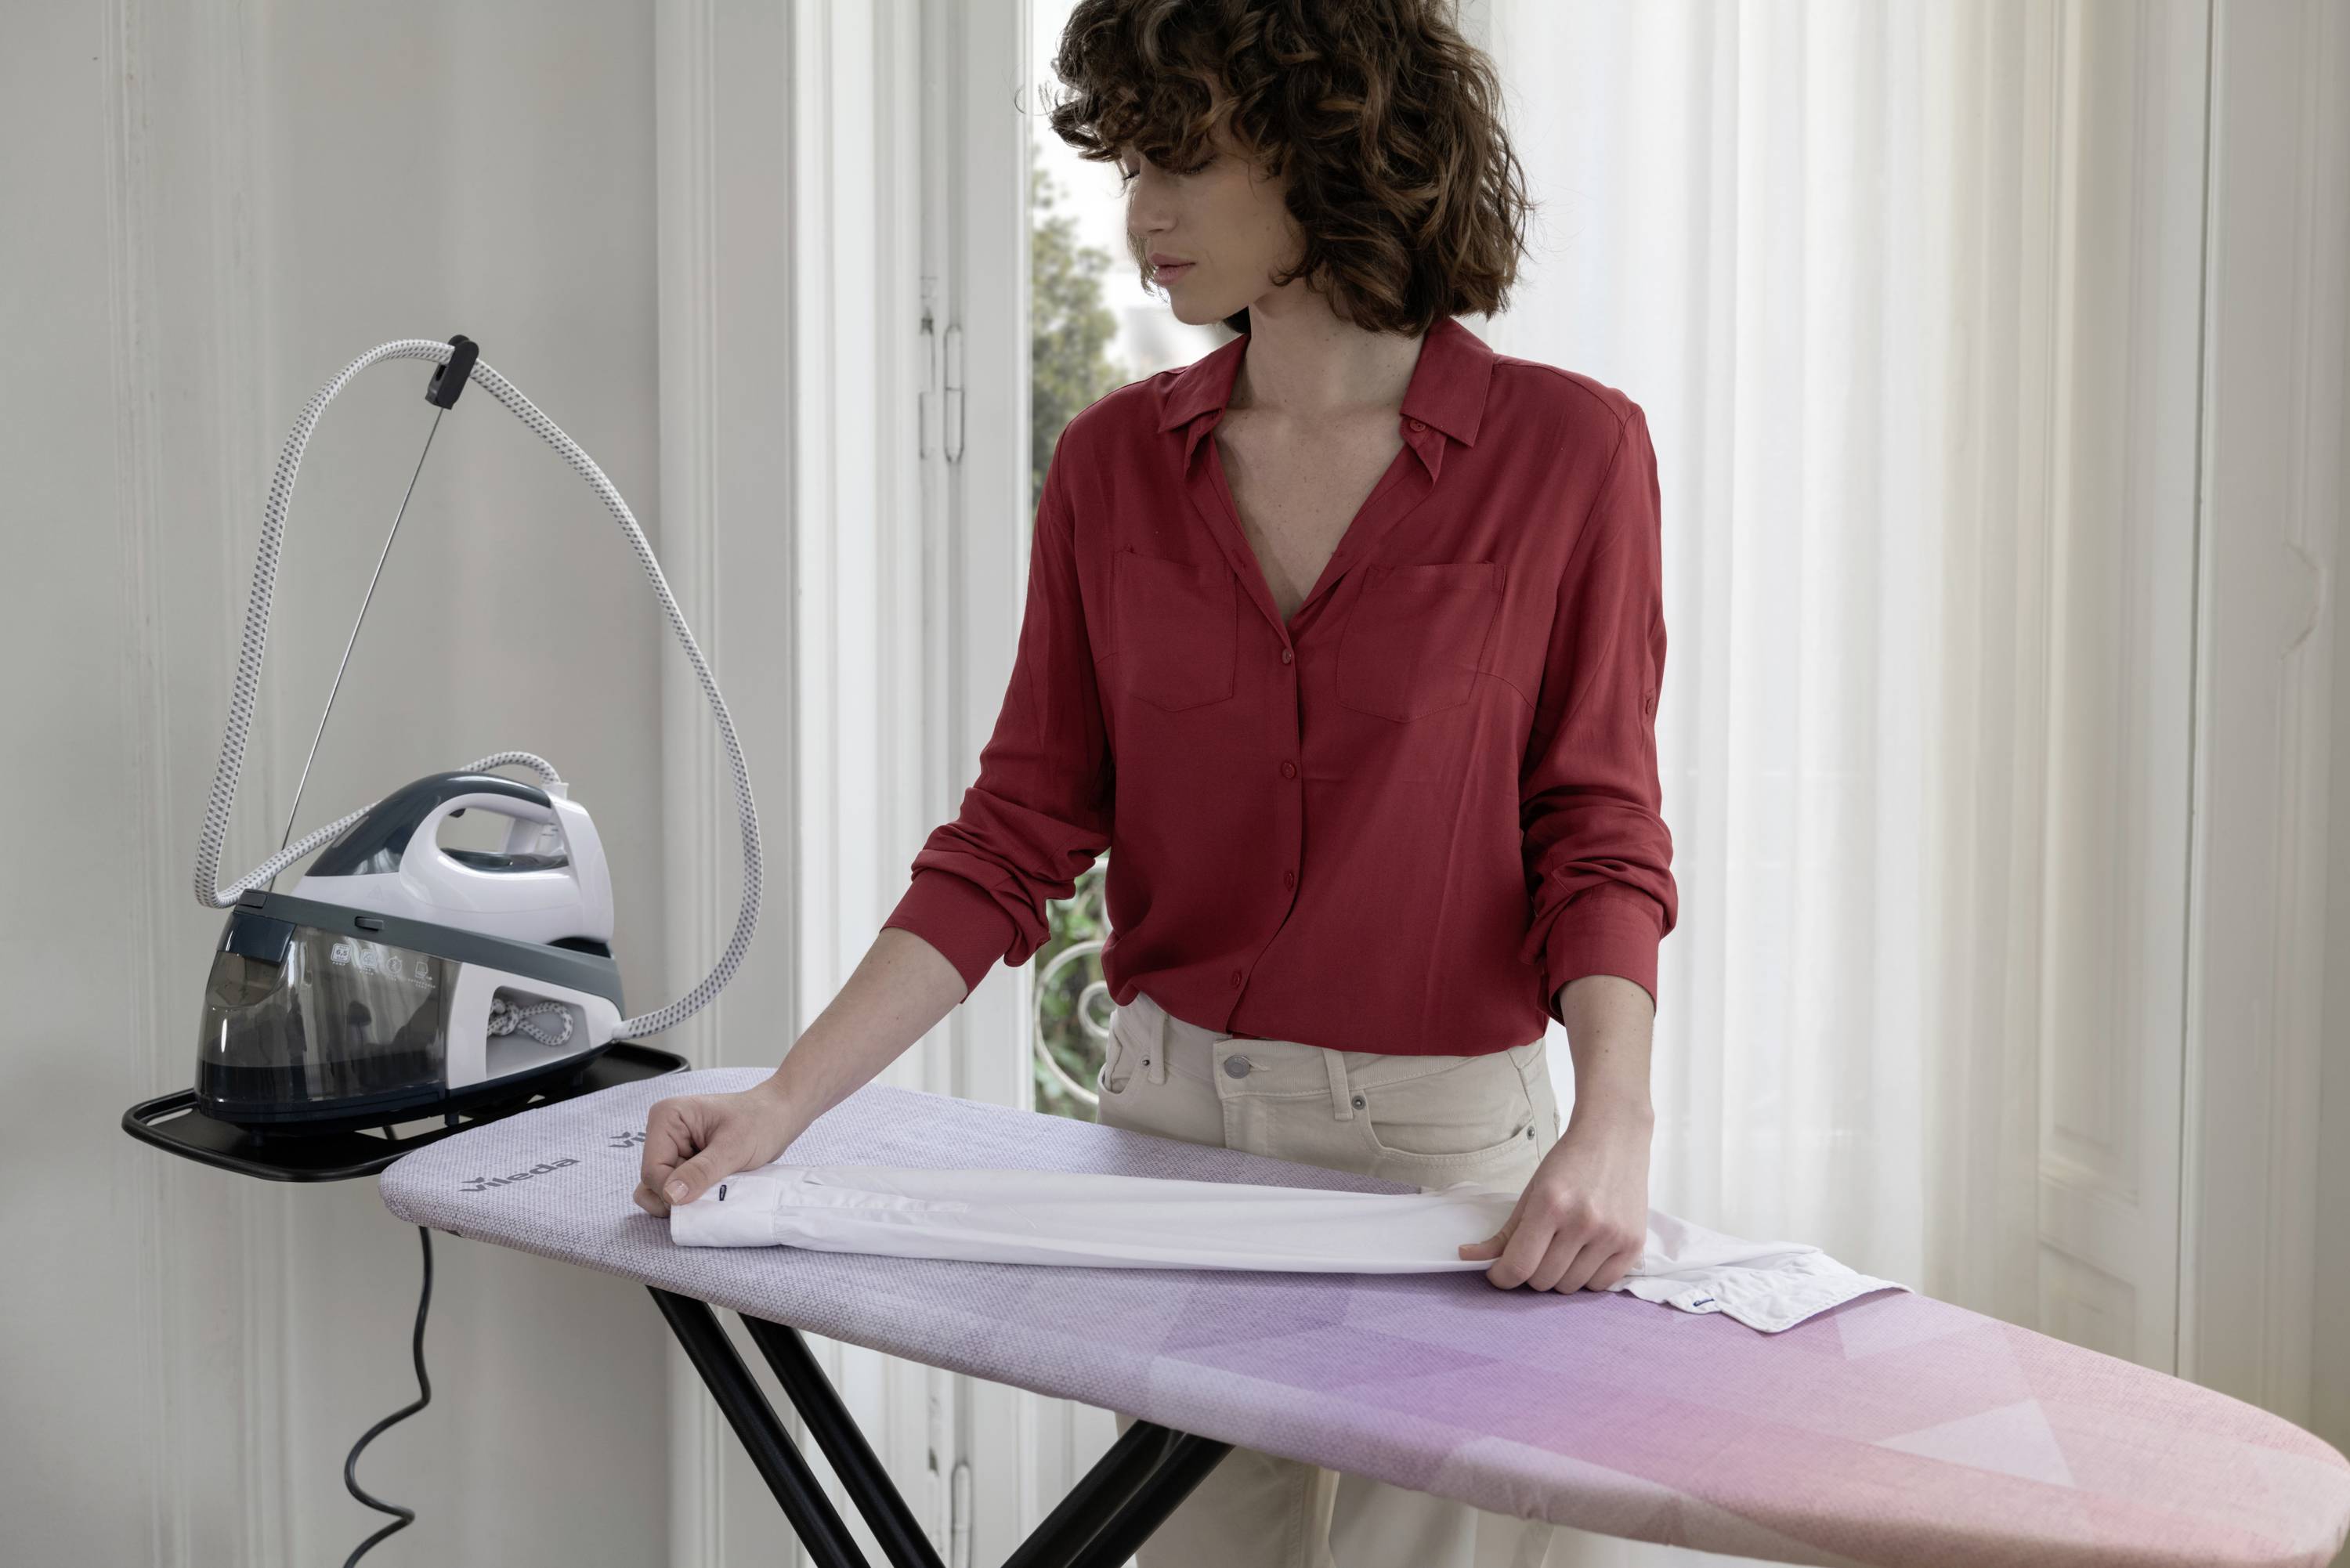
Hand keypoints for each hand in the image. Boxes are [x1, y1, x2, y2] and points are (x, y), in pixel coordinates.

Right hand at [634, 1082, 806, 1217]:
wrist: (780, 1117)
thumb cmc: (761, 1121)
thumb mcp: (734, 1148)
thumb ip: (701, 1172)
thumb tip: (671, 1195)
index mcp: (667, 1118)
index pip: (652, 1169)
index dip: (671, 1192)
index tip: (700, 1198)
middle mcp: (664, 1133)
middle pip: (654, 1182)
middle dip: (679, 1196)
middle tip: (712, 1194)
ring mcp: (674, 1148)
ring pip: (664, 1189)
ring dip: (687, 1199)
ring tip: (717, 1190)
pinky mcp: (685, 1162)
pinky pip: (679, 1189)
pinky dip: (695, 1197)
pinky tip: (717, 1190)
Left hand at [1457, 1102, 1651, 1291]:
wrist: (1615, 1137)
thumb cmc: (1569, 1162)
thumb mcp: (1531, 1191)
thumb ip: (1503, 1232)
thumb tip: (1468, 1257)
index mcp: (1550, 1204)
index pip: (1519, 1266)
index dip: (1501, 1277)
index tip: (1499, 1273)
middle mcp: (1583, 1222)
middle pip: (1543, 1281)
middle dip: (1531, 1272)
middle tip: (1536, 1251)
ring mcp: (1611, 1235)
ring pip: (1570, 1287)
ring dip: (1559, 1276)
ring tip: (1562, 1249)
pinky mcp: (1633, 1244)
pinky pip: (1600, 1285)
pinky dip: (1586, 1278)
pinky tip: (1585, 1255)